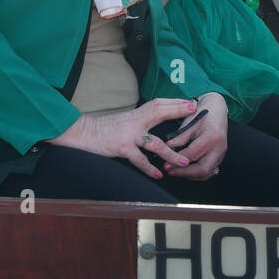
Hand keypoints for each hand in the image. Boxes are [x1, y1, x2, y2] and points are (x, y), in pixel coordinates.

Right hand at [53, 98, 197, 179]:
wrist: (83, 133)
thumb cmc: (106, 129)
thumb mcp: (126, 120)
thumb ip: (142, 121)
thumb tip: (158, 121)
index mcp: (137, 114)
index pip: (159, 104)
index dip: (175, 102)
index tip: (190, 103)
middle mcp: (135, 121)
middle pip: (160, 113)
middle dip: (178, 112)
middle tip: (195, 112)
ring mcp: (129, 135)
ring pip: (155, 143)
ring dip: (171, 153)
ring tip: (184, 161)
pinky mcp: (121, 147)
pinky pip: (139, 159)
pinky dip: (149, 168)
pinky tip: (159, 175)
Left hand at [164, 92, 228, 180]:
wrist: (217, 108)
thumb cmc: (204, 112)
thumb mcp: (190, 122)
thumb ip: (180, 137)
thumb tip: (168, 148)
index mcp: (212, 137)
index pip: (193, 155)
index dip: (178, 161)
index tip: (166, 164)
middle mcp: (219, 148)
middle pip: (203, 170)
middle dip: (185, 173)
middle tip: (171, 171)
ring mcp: (221, 153)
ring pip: (207, 173)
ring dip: (190, 175)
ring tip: (176, 171)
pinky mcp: (219, 156)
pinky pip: (209, 170)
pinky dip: (197, 173)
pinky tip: (186, 170)